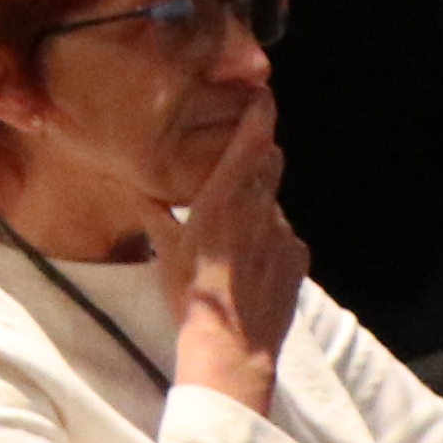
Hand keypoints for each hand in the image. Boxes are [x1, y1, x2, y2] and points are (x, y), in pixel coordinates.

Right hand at [148, 85, 303, 405]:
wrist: (233, 347)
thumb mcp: (166, 254)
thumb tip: (143, 197)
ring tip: (236, 230)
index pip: (252, 141)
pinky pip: (285, 234)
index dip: (259, 114)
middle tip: (236, 164)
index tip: (260, 95)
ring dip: (259, 203)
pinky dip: (270, 238)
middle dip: (256, 156)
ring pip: (274, 200)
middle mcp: (259, 208)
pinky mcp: (299, 258)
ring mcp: (284, 233)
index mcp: (223, 200)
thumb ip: (157, 218)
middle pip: (270, 162)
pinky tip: (251, 261)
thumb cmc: (191, 298)